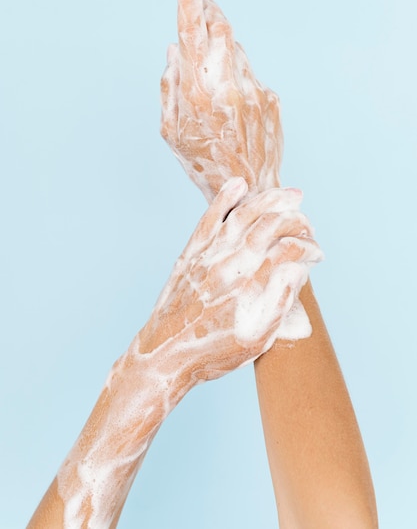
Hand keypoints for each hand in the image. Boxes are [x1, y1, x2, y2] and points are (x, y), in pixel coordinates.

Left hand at [139, 178, 321, 381]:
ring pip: (243, 217)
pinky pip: (209, 218)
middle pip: (268, 227)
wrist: (165, 354)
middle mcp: (228, 267)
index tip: (317, 252)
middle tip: (308, 224)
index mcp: (248, 289)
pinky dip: (224, 199)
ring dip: (269, 200)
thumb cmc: (214, 352)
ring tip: (292, 195)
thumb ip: (279, 303)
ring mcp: (208, 256)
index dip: (308, 246)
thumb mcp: (256, 340)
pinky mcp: (191, 253)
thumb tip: (297, 269)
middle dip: (295, 219)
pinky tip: (240, 184)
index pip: (287, 251)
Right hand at [161, 0, 282, 202]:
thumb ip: (170, 86)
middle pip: (222, 29)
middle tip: (202, 1)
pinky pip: (250, 75)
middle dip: (210, 10)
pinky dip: (237, 77)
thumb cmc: (203, 164)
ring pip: (236, 51)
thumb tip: (174, 49)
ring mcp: (255, 91)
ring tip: (213, 77)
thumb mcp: (172, 131)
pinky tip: (233, 105)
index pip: (193, 34)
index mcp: (198, 94)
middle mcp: (229, 86)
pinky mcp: (271, 99)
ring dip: (222, 49)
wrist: (250, 189)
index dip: (190, 1)